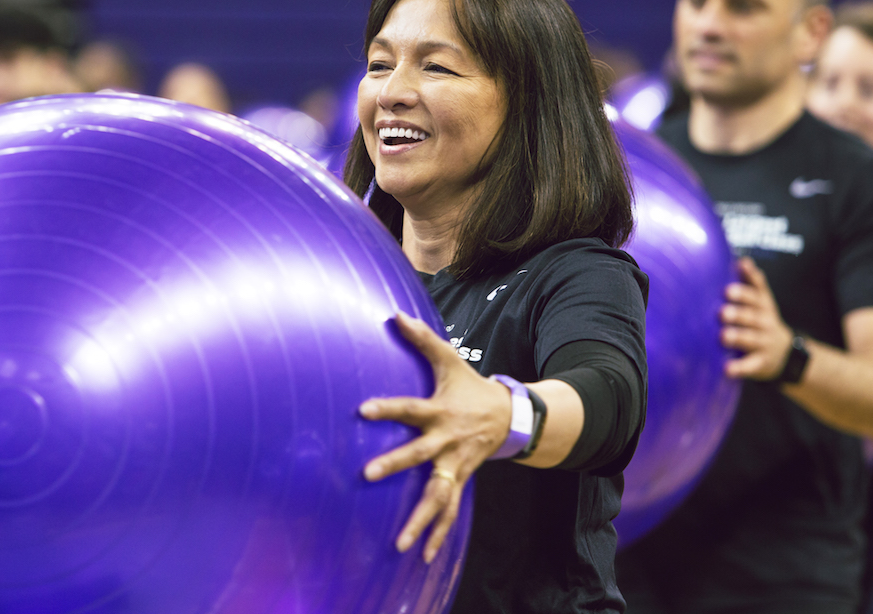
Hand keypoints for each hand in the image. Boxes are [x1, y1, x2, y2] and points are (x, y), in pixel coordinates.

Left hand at [359, 312, 512, 562]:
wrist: (510, 416)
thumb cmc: (469, 386)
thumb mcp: (449, 361)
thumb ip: (421, 339)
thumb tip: (394, 314)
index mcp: (440, 412)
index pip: (410, 409)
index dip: (387, 408)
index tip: (362, 410)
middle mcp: (447, 442)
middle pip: (419, 455)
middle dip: (396, 464)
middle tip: (368, 474)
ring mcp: (455, 465)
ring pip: (438, 495)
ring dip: (421, 519)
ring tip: (402, 543)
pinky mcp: (460, 481)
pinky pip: (449, 511)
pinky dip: (439, 534)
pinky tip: (424, 558)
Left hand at [720, 256, 794, 379]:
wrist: (785, 353)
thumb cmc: (761, 321)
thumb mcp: (762, 301)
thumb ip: (752, 281)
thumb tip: (743, 259)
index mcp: (763, 305)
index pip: (756, 295)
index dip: (743, 291)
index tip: (727, 289)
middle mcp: (765, 323)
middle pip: (752, 317)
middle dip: (738, 314)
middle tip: (722, 312)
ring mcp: (764, 343)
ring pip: (752, 339)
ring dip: (738, 337)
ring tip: (724, 336)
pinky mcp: (761, 363)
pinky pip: (751, 365)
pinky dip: (740, 368)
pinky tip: (727, 369)